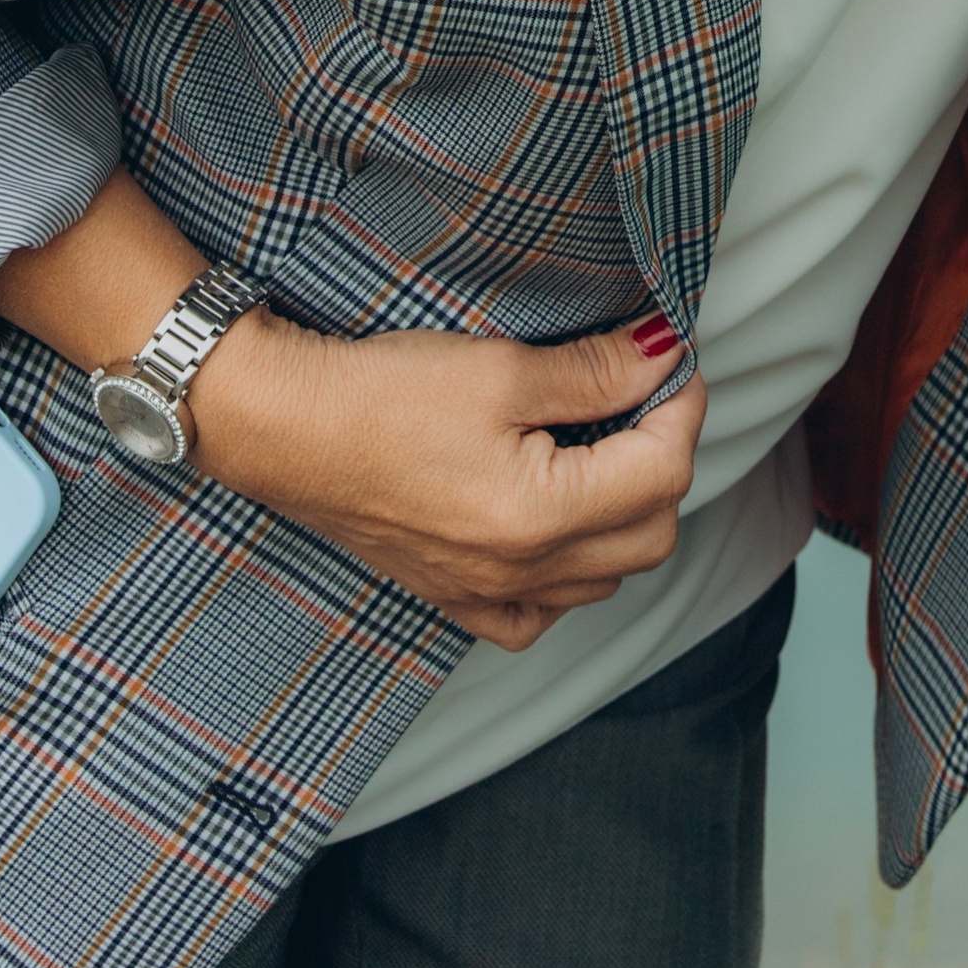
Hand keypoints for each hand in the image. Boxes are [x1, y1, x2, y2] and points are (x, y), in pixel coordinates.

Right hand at [0, 168, 701, 648]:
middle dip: (666, 458)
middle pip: (652, 532)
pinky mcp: (451, 597)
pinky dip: (569, 572)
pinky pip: (539, 612)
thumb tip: (664, 354)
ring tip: (605, 444)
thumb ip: (596, 371)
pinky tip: (556, 520)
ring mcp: (484, 594)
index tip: (672, 357)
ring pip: (606, 577)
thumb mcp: (501, 367)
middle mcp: (520, 572)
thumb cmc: (385, 392)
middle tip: (647, 395)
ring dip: (628, 513)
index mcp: (539, 516)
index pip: (664, 470)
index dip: (683, 404)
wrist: (284, 430)